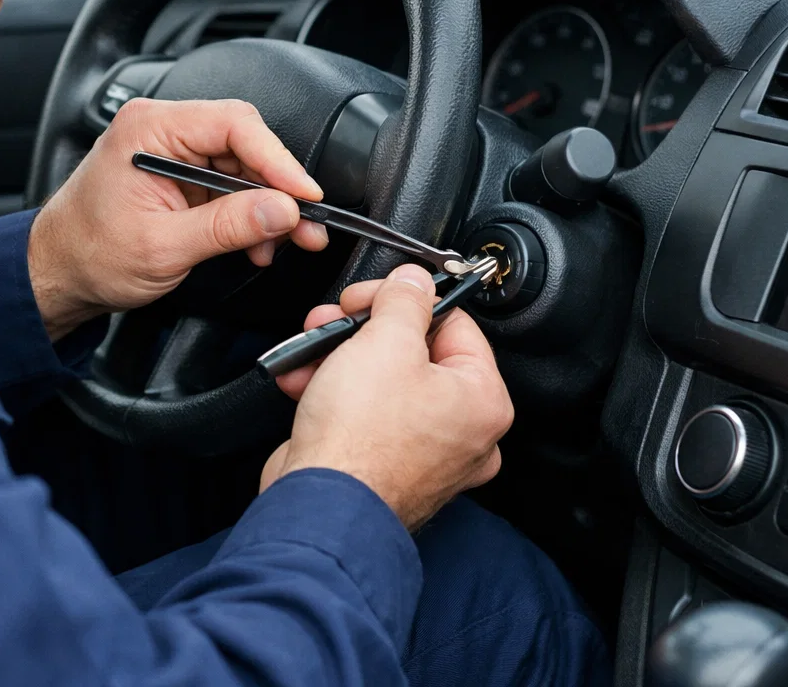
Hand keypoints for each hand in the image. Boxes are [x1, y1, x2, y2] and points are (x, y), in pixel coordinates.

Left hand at [28, 98, 328, 338]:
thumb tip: (282, 210)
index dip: (278, 159)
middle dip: (278, 187)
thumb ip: (227, 226)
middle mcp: (161, 130)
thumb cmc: (89, 254)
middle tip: (305, 225)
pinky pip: (228, 183)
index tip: (305, 194)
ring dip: (267, 206)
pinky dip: (248, 213)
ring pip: (242, 165)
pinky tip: (256, 242)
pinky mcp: (180, 174)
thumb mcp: (165, 246)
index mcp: (149, 130)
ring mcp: (171, 151)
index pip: (233, 124)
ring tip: (284, 242)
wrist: (58, 273)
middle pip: (244, 142)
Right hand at [259, 266, 513, 529]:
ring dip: (342, 358)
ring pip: (384, 383)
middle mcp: (463, 433)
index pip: (455, 324)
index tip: (372, 293)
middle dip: (364, 330)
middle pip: (415, 354)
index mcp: (483, 401)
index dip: (407, 300)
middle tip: (338, 318)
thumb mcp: (385, 342)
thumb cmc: (362, 439)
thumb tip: (413, 281)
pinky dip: (334, 394)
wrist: (319, 505)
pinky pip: (365, 416)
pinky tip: (304, 380)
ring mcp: (424, 455)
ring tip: (312, 347)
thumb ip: (403, 301)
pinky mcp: (384, 468)